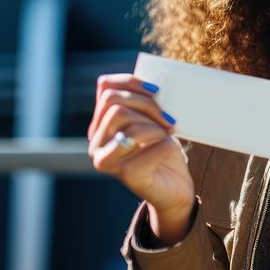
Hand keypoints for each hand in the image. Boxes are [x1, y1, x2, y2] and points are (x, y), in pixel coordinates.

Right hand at [88, 74, 195, 244]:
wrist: (174, 187)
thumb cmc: (162, 148)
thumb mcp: (151, 119)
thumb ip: (144, 102)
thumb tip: (154, 84)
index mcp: (99, 123)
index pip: (105, 87)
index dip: (131, 82)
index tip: (157, 90)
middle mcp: (96, 142)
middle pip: (114, 104)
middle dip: (147, 105)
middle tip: (168, 119)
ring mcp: (106, 160)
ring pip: (129, 124)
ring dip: (156, 126)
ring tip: (168, 133)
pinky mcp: (126, 176)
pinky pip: (149, 148)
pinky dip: (165, 145)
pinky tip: (169, 151)